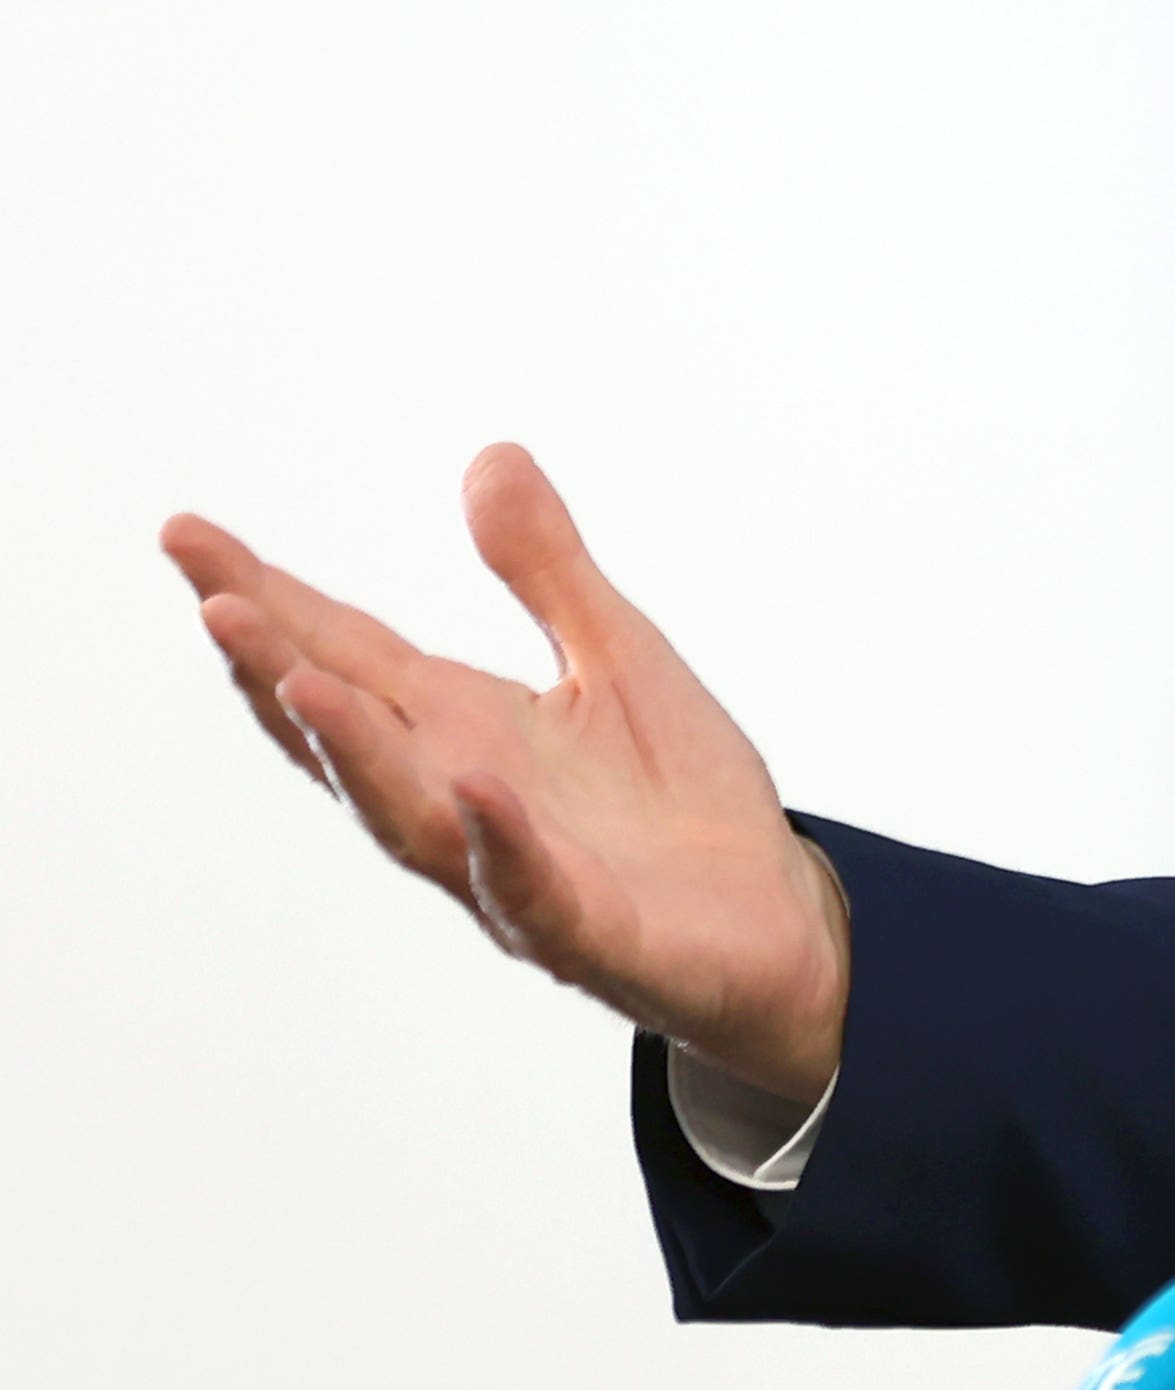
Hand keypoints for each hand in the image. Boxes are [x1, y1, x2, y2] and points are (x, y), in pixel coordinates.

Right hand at [162, 444, 850, 1097]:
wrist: (776, 918)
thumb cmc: (678, 795)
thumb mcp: (619, 655)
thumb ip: (549, 572)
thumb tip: (491, 455)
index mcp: (461, 727)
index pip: (342, 650)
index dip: (263, 595)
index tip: (183, 532)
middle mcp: (460, 797)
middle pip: (345, 731)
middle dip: (275, 671)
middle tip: (215, 603)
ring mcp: (510, 873)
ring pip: (409, 817)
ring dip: (355, 754)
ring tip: (303, 685)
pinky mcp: (590, 935)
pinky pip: (533, 890)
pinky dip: (504, 844)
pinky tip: (478, 789)